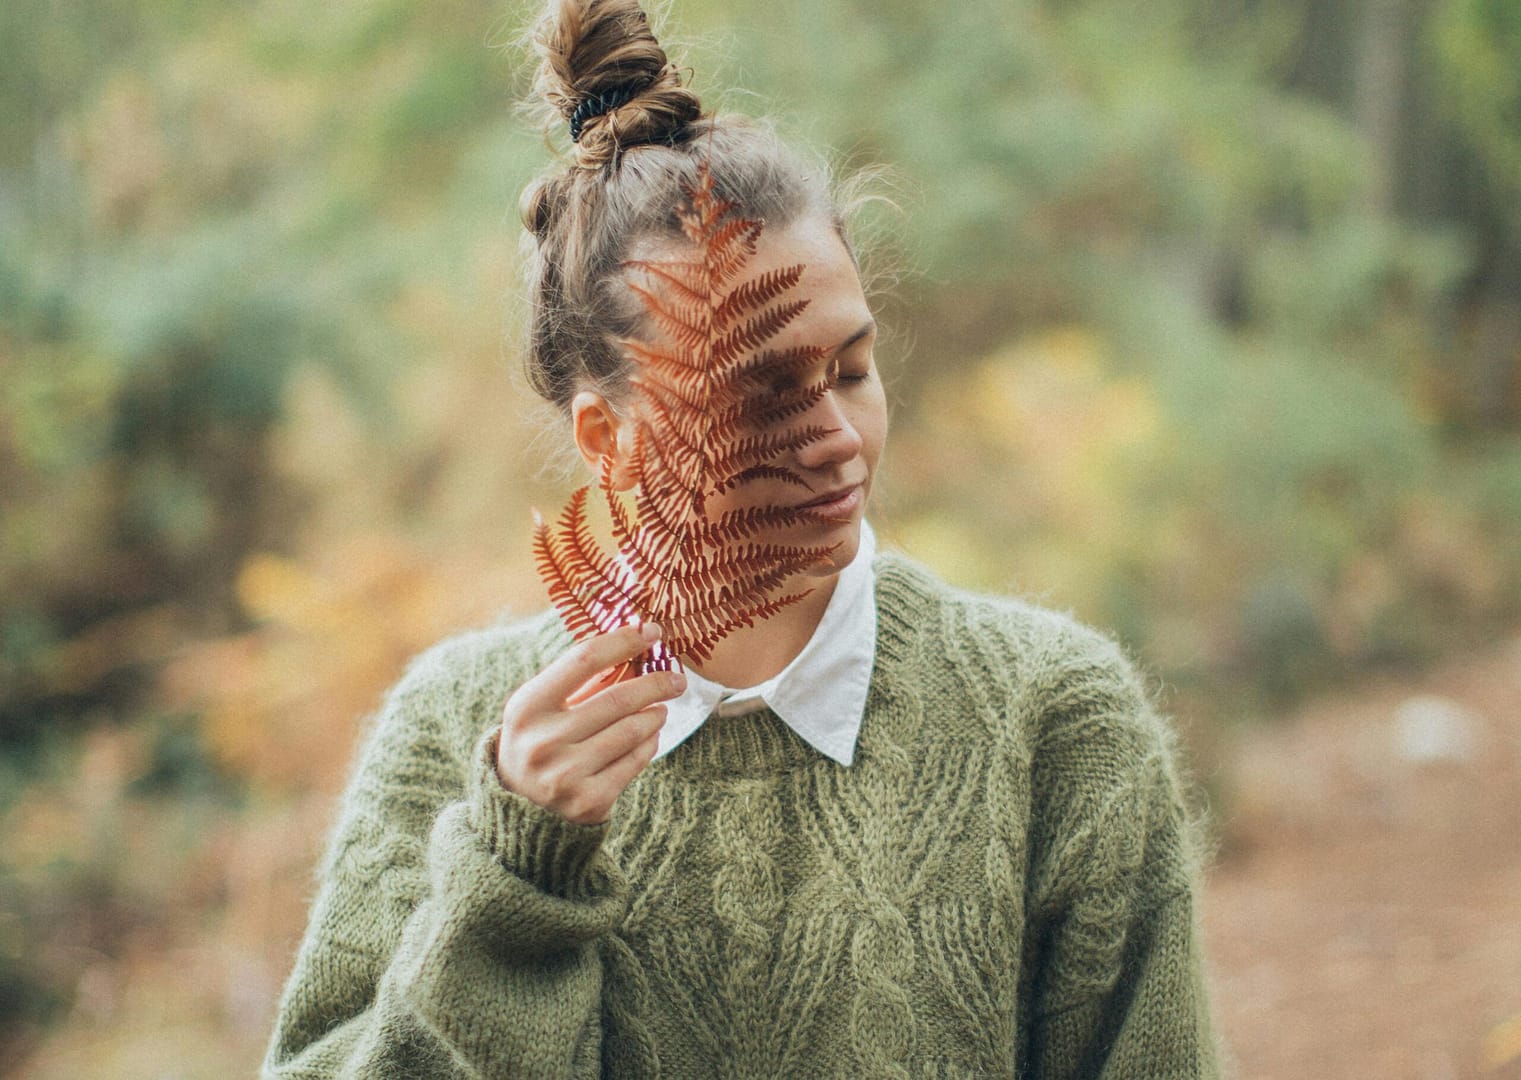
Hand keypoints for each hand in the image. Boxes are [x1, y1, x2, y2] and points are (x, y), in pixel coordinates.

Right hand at [496, 622, 684, 824]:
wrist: (520, 806)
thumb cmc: (540, 739)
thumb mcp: (544, 705)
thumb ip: (584, 679)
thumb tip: (637, 644)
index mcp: (527, 706)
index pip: (583, 659)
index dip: (622, 641)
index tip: (651, 631)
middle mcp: (543, 741)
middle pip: (617, 698)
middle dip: (656, 683)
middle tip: (676, 679)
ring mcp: (565, 774)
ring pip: (632, 731)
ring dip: (655, 715)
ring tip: (660, 709)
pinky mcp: (588, 801)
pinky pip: (635, 761)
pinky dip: (649, 743)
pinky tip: (649, 736)